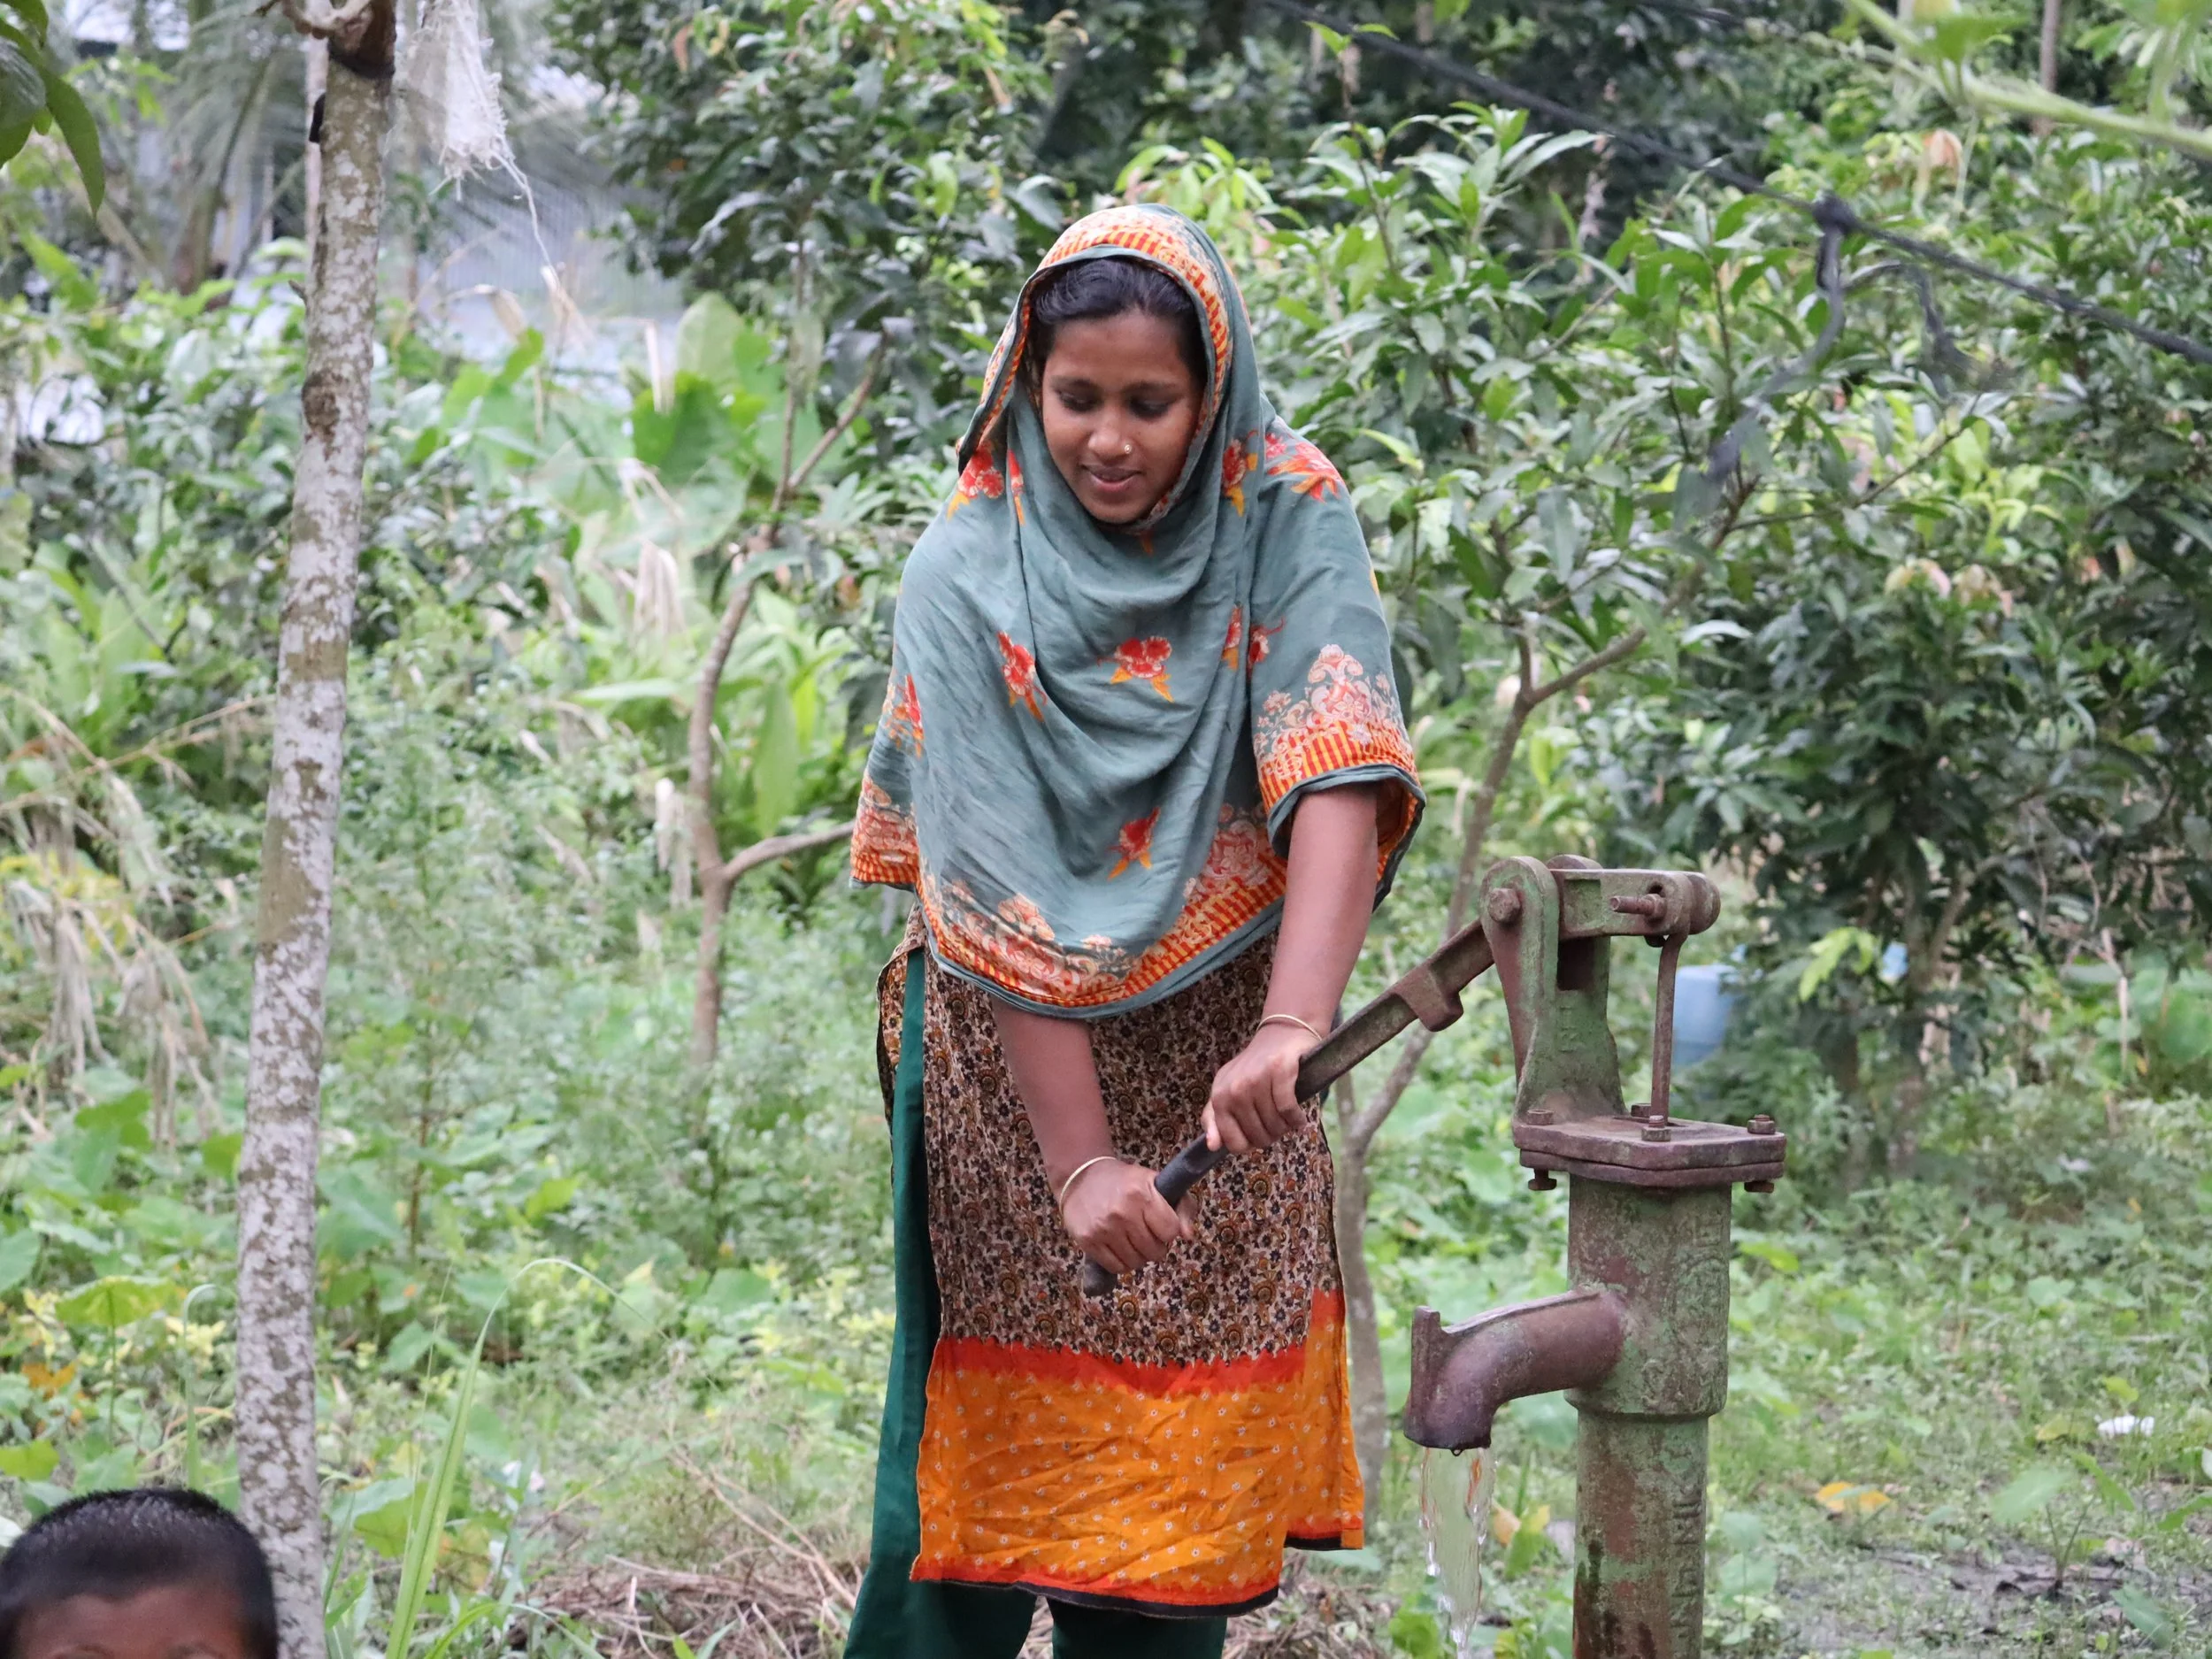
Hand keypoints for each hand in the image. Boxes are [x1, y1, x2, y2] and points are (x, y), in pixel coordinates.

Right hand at [1060, 1159, 1189, 1274]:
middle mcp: (1122, 1212)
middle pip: (1154, 1251)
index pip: (1170, 1231)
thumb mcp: (1155, 1183)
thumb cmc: (1124, 1182)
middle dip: (1155, 1245)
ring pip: (1136, 1262)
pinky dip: (1122, 1262)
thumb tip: (1188, 1235)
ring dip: (1138, 1255)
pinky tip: (1119, 1246)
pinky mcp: (1088, 1241)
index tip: (1160, 1223)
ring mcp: (1103, 1228)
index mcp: (1141, 1193)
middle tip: (1145, 1232)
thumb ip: (1181, 1206)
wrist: (1081, 1178)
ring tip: (1132, 1239)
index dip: (1168, 1230)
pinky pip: (1116, 1267)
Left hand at [1203, 1022, 1315, 1153]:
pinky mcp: (1279, 1071)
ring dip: (1286, 1127)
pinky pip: (1289, 1110)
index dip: (1250, 1144)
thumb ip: (1215, 1119)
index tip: (1258, 1132)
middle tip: (1276, 1122)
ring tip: (1287, 1117)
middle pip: (1258, 1136)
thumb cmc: (1254, 1068)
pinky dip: (1297, 1119)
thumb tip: (1212, 1146)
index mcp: (1219, 1096)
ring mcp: (1256, 1079)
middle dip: (1271, 1135)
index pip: (1233, 1142)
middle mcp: (1234, 1088)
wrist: (1280, 1034)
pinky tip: (1299, 1117)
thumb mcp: (1227, 1090)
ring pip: (1275, 1125)